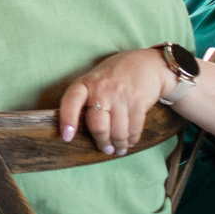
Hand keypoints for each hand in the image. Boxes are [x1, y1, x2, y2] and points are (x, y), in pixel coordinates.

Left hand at [56, 47, 213, 154]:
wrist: (147, 64)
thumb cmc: (114, 76)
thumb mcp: (94, 80)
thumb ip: (86, 99)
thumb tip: (78, 129)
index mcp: (85, 84)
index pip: (70, 102)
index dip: (67, 120)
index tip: (67, 137)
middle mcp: (101, 89)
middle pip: (98, 125)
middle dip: (102, 142)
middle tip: (106, 149)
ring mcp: (121, 95)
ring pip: (118, 131)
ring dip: (119, 144)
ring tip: (119, 149)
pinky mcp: (139, 101)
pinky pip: (134, 128)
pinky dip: (133, 138)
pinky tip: (131, 140)